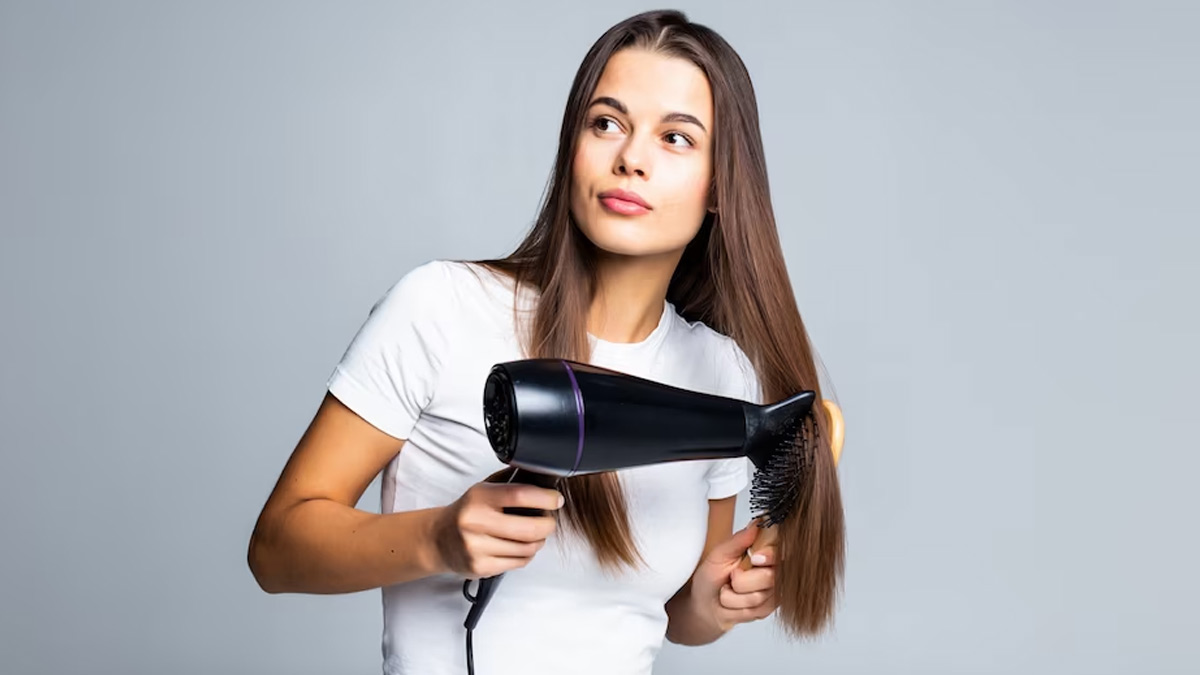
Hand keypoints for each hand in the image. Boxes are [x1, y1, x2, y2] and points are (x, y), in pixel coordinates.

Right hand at [431, 481, 563, 578]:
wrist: (438, 539)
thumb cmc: (466, 512)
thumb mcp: (482, 489)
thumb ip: (509, 481)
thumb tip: (541, 474)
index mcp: (479, 498)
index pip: (520, 495)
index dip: (545, 498)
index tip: (556, 500)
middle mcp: (476, 522)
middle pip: (529, 528)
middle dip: (548, 525)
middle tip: (549, 521)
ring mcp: (477, 547)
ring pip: (527, 548)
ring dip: (538, 541)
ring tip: (534, 535)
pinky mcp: (481, 567)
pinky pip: (518, 563)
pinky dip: (526, 555)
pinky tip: (520, 547)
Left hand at [690, 520, 778, 631]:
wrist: (705, 603)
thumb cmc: (711, 576)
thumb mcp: (719, 554)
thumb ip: (739, 540)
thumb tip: (756, 524)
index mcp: (764, 551)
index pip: (780, 551)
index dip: (770, 556)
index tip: (755, 558)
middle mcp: (774, 570)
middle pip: (770, 577)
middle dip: (742, 581)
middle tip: (731, 577)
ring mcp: (773, 591)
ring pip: (758, 596)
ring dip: (734, 596)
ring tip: (728, 590)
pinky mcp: (769, 609)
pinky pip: (755, 610)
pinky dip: (736, 607)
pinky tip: (733, 603)